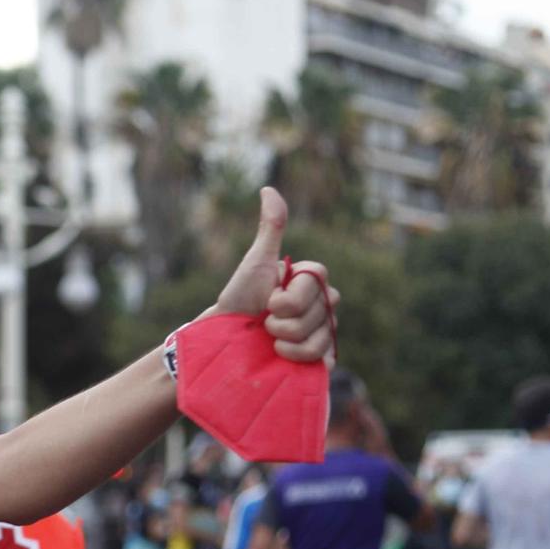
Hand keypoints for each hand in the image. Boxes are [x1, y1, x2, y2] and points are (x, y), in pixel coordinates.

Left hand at [207, 188, 337, 363]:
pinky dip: (303, 360)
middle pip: (322, 313)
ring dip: (290, 343)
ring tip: (269, 342)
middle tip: (265, 323)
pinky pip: (324, 360)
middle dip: (286, 321)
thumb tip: (268, 189)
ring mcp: (321, 332)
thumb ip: (271, 228)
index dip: (292, 295)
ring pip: (322, 338)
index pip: (319, 280)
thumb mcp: (256, 262)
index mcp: (312, 282)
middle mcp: (322, 306)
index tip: (269, 300)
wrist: (225, 338)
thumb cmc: (240, 297)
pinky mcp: (316, 360)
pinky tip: (284, 357)